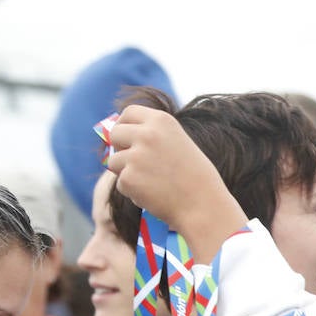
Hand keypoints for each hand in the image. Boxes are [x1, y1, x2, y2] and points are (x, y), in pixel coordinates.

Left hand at [103, 105, 246, 245]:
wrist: (202, 204)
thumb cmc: (193, 176)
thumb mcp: (176, 142)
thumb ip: (151, 136)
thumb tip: (115, 136)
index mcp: (161, 120)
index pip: (129, 112)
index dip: (123, 124)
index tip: (123, 136)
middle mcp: (147, 134)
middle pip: (115, 134)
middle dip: (118, 148)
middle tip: (132, 162)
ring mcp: (136, 156)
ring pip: (113, 161)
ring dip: (125, 172)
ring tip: (151, 181)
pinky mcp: (128, 178)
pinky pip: (120, 183)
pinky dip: (131, 191)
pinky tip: (153, 194)